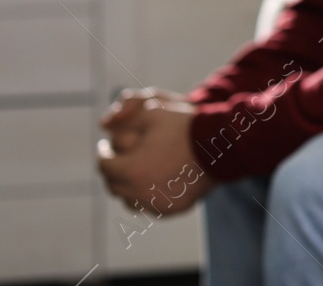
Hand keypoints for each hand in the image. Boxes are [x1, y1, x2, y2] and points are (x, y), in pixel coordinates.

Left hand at [96, 93, 212, 216]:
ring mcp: (157, 204)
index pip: (104, 166)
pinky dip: (146, 196)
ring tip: (132, 172)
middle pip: (114, 185)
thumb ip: (124, 119)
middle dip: (112, 171)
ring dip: (126, 187)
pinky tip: (152, 182)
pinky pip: (150, 206)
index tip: (105, 146)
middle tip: (116, 159)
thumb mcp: (152, 112)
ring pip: (129, 200)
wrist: (220, 145)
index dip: (102, 153)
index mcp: (131, 170)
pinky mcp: (172, 209)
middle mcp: (140, 193)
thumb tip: (105, 125)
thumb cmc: (184, 126)